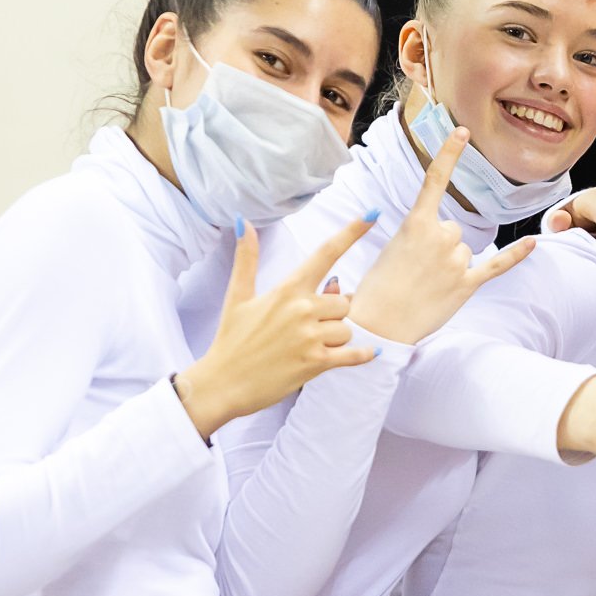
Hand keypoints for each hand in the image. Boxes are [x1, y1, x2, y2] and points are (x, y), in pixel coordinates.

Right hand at [175, 218, 377, 439]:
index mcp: (287, 289)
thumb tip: (243, 222)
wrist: (223, 383)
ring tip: (311, 346)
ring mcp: (310, 337)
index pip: (325, 253)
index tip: (373, 213)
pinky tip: (369, 353)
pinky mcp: (316, 363)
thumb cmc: (230, 340)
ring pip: (347, 329)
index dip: (351, 232)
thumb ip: (246, 258)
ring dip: (337, 338)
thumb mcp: (237, 296)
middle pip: (344, 301)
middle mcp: (302, 309)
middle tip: (312, 326)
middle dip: (334, 314)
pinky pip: (354, 354)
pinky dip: (363, 355)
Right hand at [350, 126, 537, 342]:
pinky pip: (497, 264)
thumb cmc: (378, 288)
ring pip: (464, 250)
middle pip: (452, 230)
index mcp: (415, 224)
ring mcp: (455, 261)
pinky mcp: (466, 285)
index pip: (435, 180)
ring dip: (450, 265)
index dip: (449, 153)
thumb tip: (432, 234)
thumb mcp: (390, 249)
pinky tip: (533, 243)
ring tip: (427, 284)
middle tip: (416, 270)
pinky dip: (516, 254)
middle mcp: (439, 237)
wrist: (378, 325)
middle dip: (438, 247)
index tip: (462, 131)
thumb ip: (417, 234)